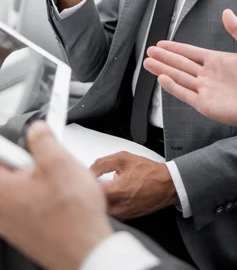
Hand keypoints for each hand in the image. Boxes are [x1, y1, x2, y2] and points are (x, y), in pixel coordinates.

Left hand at [0, 121, 111, 269]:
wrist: (86, 250)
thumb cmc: (73, 216)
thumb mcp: (60, 163)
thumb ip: (43, 140)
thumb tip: (36, 129)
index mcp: (2, 190)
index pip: (1, 155)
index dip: (15, 144)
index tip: (28, 139)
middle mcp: (1, 208)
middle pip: (10, 171)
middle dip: (31, 162)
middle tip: (50, 161)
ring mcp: (11, 223)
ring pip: (22, 188)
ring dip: (40, 180)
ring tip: (60, 182)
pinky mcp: (24, 231)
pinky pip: (29, 204)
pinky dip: (43, 197)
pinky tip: (62, 199)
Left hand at [91, 152, 178, 219]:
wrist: (167, 185)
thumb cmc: (149, 172)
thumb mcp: (124, 158)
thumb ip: (103, 163)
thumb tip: (89, 170)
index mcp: (118, 191)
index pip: (91, 192)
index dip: (84, 185)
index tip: (84, 178)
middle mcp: (119, 207)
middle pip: (93, 205)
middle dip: (89, 195)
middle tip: (88, 185)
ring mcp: (122, 215)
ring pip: (100, 212)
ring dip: (97, 202)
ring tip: (100, 190)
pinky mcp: (126, 218)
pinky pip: (109, 214)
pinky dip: (106, 206)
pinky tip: (109, 197)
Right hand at [144, 9, 236, 125]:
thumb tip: (227, 12)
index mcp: (216, 61)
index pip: (190, 52)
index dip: (175, 48)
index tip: (161, 43)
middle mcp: (208, 75)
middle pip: (180, 64)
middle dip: (164, 57)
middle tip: (148, 51)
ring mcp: (205, 90)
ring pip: (179, 77)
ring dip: (163, 69)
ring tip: (148, 63)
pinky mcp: (206, 104)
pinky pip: (185, 94)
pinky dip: (173, 87)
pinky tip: (162, 78)